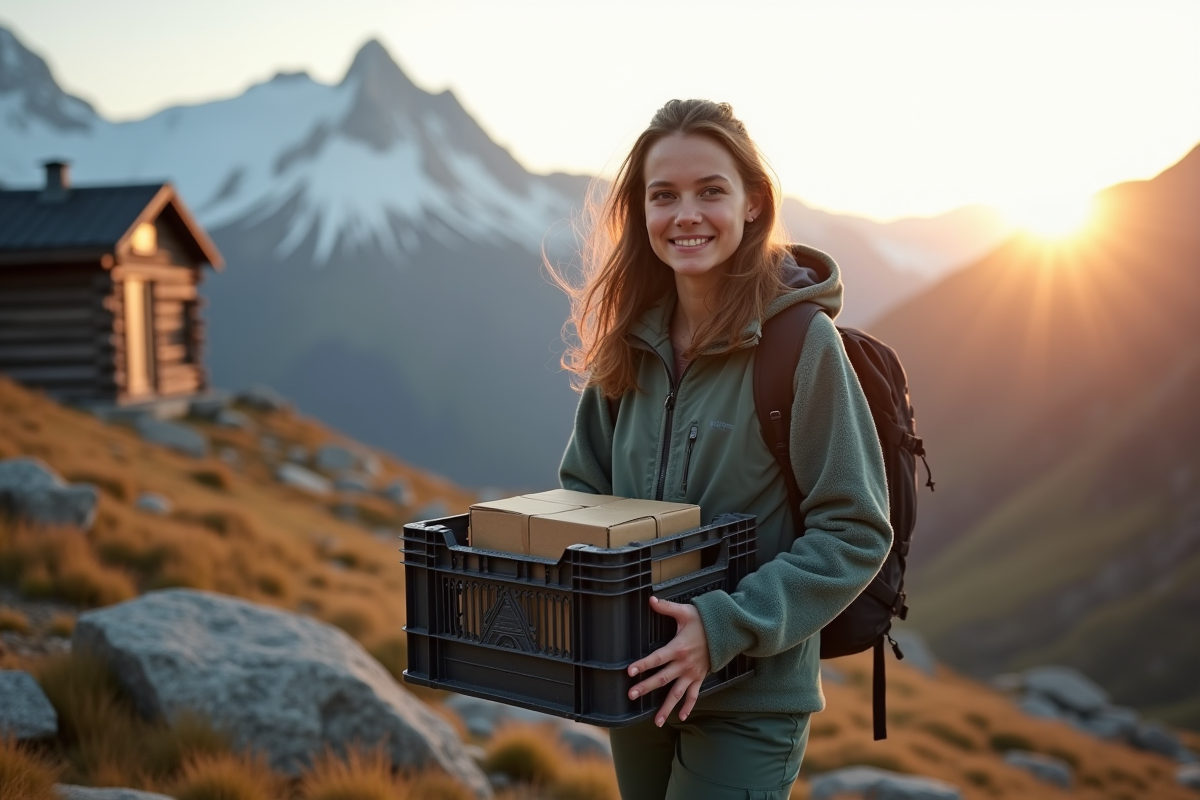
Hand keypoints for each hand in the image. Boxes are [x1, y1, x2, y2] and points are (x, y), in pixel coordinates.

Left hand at [627, 596, 710, 725]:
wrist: (728, 631)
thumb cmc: (704, 621)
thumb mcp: (685, 612)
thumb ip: (666, 607)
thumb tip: (650, 599)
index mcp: (678, 648)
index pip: (656, 658)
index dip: (643, 664)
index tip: (629, 671)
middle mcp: (684, 664)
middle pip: (662, 679)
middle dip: (646, 687)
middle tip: (631, 695)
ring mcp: (692, 673)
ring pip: (677, 694)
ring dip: (666, 708)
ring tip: (656, 721)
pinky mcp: (700, 678)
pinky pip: (694, 695)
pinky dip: (688, 707)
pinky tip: (681, 717)